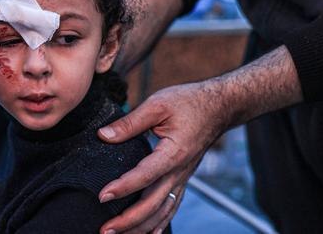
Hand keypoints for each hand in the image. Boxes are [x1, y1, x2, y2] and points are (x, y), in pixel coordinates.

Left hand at [97, 45, 302, 232]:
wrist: (220, 106)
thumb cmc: (189, 102)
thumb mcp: (158, 104)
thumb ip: (130, 122)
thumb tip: (103, 135)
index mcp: (173, 153)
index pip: (144, 176)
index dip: (123, 187)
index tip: (102, 196)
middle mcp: (179, 171)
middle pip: (153, 204)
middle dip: (128, 221)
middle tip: (104, 230)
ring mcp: (183, 177)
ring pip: (163, 211)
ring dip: (140, 227)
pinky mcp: (183, 178)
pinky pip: (172, 207)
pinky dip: (159, 223)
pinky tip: (148, 233)